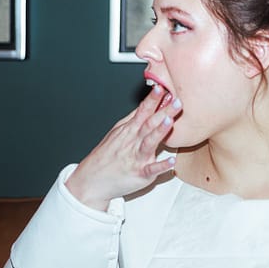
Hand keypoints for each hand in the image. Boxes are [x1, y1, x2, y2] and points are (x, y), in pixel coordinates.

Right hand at [66, 84, 181, 209]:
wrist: (91, 180)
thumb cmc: (105, 157)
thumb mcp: (116, 133)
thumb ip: (133, 119)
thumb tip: (146, 105)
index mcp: (129, 131)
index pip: (142, 111)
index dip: (152, 99)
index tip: (161, 87)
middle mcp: (133, 142)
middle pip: (150, 123)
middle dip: (163, 112)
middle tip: (177, 101)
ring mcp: (137, 158)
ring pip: (149, 142)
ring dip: (159, 132)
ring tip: (169, 121)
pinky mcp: (140, 174)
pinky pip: (151, 170)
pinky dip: (161, 166)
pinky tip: (171, 161)